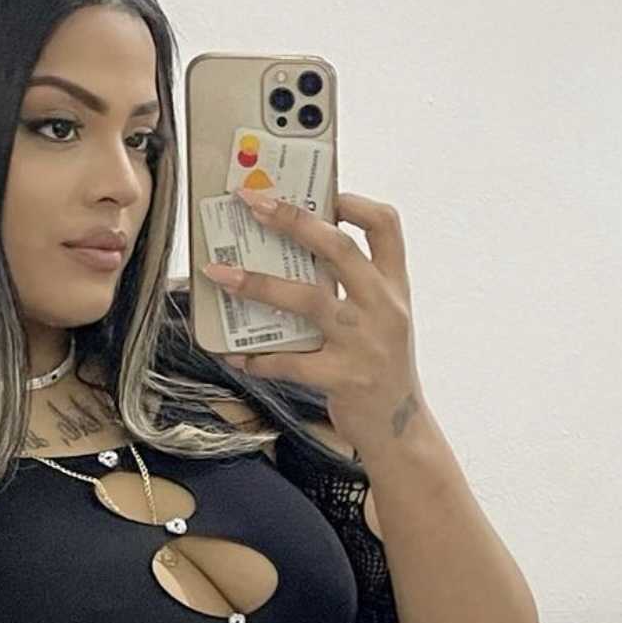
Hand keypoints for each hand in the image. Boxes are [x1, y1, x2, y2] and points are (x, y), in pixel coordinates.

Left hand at [202, 189, 430, 458]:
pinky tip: (236, 356)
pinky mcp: (343, 379)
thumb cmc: (381, 368)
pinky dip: (260, 359)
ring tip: (220, 274)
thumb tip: (297, 254)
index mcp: (394, 287)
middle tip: (251, 204)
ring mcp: (364, 344)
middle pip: (339, 248)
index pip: (386, 226)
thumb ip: (355, 289)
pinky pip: (291, 363)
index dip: (355, 202)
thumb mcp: (384, 320)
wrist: (401, 430)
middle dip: (292, 220)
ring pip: (308, 300)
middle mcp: (384, 308)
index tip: (324, 193)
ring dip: (258, 284)